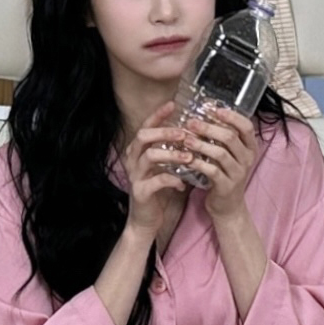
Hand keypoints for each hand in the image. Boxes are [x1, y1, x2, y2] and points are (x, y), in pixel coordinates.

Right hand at [119, 105, 193, 245]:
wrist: (146, 220)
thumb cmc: (157, 191)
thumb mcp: (163, 167)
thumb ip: (171, 151)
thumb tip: (191, 132)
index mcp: (137, 152)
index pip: (145, 127)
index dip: (157, 115)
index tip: (173, 104)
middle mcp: (132, 160)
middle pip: (144, 136)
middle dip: (164, 132)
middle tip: (184, 132)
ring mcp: (135, 176)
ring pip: (150, 156)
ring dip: (172, 154)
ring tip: (189, 156)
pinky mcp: (141, 192)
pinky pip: (156, 181)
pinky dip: (172, 180)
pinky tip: (183, 184)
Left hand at [172, 99, 265, 222]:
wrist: (228, 207)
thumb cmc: (225, 175)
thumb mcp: (230, 155)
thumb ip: (223, 138)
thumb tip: (204, 113)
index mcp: (250, 148)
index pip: (246, 126)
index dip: (231, 116)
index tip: (213, 108)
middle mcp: (247, 159)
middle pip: (230, 137)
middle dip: (209, 128)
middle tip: (191, 122)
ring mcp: (238, 173)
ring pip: (220, 153)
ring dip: (201, 144)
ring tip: (186, 139)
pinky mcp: (227, 186)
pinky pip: (212, 171)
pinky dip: (198, 163)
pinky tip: (187, 158)